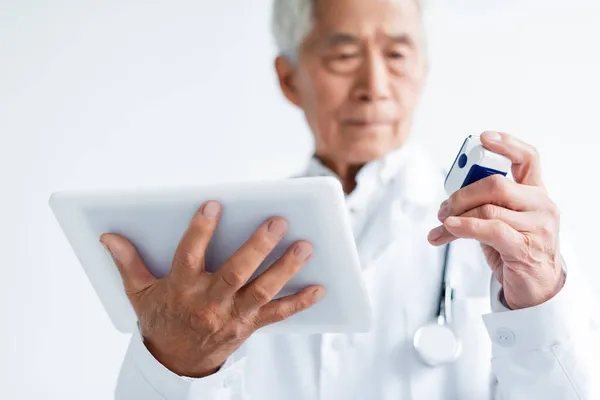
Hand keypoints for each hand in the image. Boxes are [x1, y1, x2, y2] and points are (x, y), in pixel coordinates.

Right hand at [100, 201, 323, 377]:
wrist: (176, 363)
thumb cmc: (161, 320)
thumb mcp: (139, 294)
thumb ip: (128, 263)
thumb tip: (109, 236)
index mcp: (181, 289)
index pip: (190, 255)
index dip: (200, 230)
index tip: (213, 205)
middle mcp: (209, 302)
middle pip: (235, 273)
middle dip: (258, 248)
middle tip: (278, 222)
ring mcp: (233, 315)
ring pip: (262, 291)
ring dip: (285, 269)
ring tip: (305, 246)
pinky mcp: (249, 326)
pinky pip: (277, 315)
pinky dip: (299, 302)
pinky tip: (319, 287)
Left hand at [428, 131, 564, 309]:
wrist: (535, 290)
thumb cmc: (515, 251)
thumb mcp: (501, 221)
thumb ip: (484, 205)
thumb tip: (449, 200)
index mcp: (535, 193)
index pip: (528, 158)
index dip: (505, 144)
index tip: (482, 138)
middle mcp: (541, 206)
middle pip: (496, 183)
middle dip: (461, 194)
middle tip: (444, 208)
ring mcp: (537, 228)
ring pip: (488, 208)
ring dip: (456, 215)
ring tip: (443, 225)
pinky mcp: (525, 248)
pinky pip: (490, 229)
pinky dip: (465, 227)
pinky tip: (449, 228)